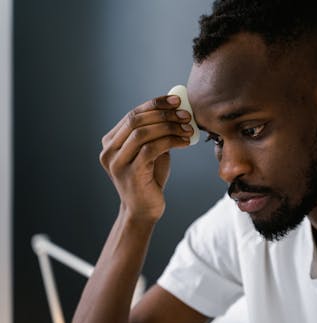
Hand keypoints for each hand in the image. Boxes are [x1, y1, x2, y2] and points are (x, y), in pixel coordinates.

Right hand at [99, 95, 192, 222]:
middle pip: (136, 120)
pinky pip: (152, 148)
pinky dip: (171, 141)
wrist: (144, 209)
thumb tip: (176, 108)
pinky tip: (185, 142)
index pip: (132, 114)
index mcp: (111, 141)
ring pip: (143, 133)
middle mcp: (109, 150)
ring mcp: (118, 162)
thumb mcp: (151, 150)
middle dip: (164, 114)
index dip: (155, 104)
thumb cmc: (149, 178)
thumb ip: (156, 132)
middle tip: (185, 115)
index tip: (176, 100)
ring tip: (188, 129)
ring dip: (170, 127)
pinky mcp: (131, 173)